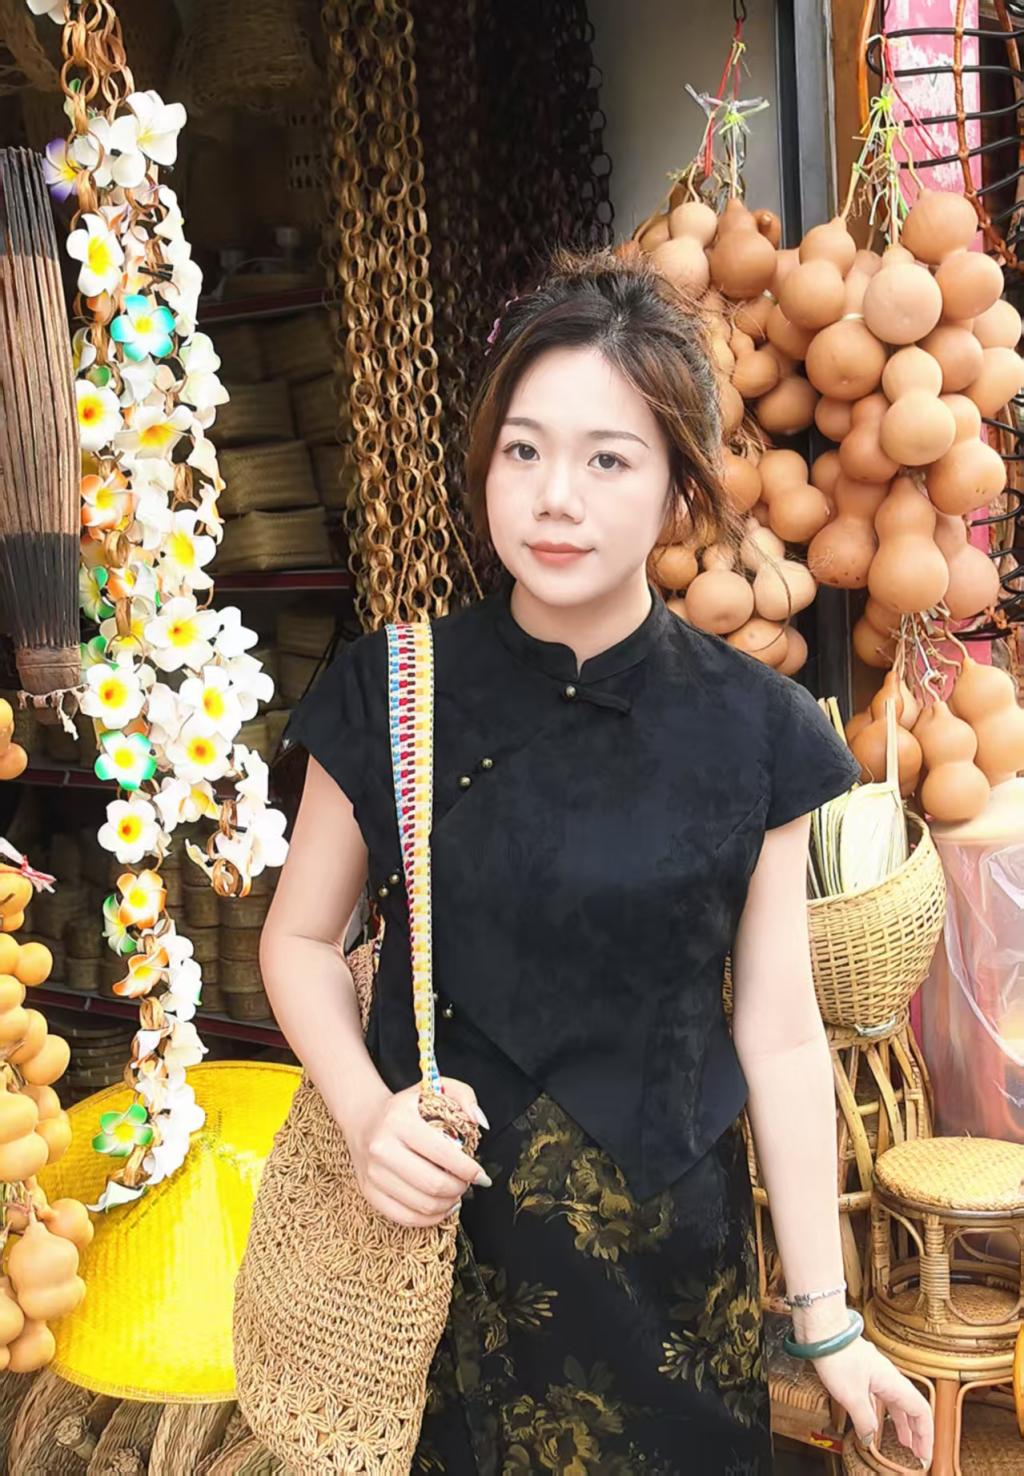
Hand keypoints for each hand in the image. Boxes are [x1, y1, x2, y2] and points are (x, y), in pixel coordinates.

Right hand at [346, 1075, 488, 1227]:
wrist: (364, 1118)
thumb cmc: (407, 1107)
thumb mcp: (436, 1088)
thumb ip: (464, 1097)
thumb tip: (480, 1123)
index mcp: (400, 1121)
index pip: (443, 1155)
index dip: (469, 1170)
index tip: (481, 1175)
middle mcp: (382, 1148)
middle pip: (433, 1184)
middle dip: (460, 1189)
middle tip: (467, 1184)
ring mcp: (373, 1173)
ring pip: (421, 1205)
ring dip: (447, 1205)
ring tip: (456, 1195)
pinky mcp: (368, 1191)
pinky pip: (404, 1217)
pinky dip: (429, 1218)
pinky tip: (440, 1208)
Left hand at [813, 1336, 932, 1467]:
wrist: (823, 1331)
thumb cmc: (838, 1355)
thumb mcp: (852, 1396)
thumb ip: (864, 1421)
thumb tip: (869, 1439)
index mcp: (893, 1383)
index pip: (920, 1412)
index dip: (925, 1435)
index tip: (925, 1454)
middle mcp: (888, 1378)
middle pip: (910, 1408)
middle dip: (916, 1432)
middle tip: (918, 1453)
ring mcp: (876, 1374)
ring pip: (895, 1402)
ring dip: (901, 1423)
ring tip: (902, 1441)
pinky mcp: (862, 1372)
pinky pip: (879, 1397)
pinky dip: (882, 1413)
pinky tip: (875, 1421)